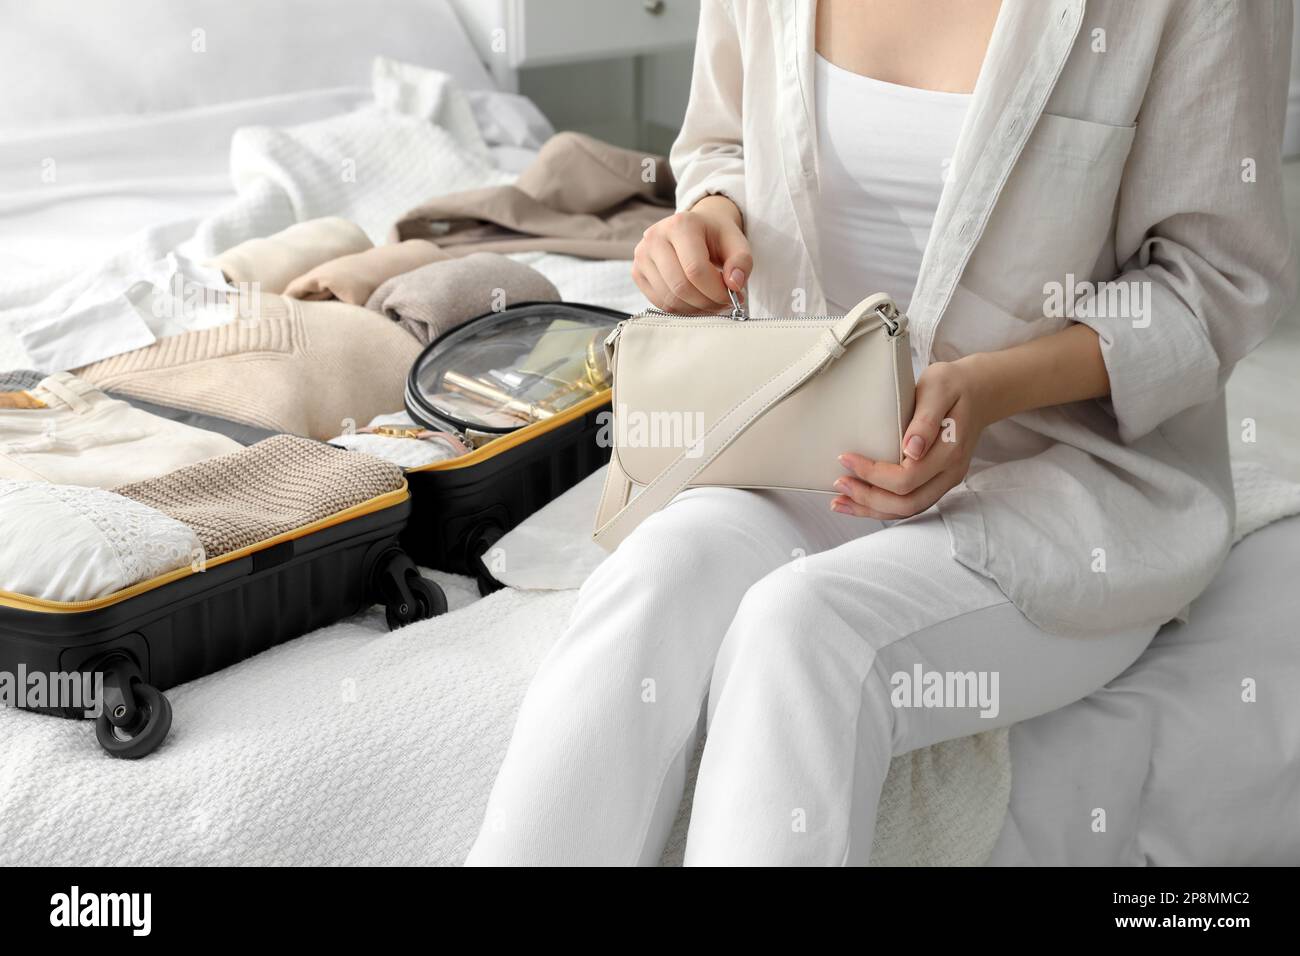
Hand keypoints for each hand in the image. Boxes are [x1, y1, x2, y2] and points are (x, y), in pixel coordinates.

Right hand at [632, 195, 751, 313]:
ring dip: (696, 309)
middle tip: (723, 303)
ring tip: (711, 301)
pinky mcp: (637, 272)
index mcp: (680, 224)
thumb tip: (734, 285)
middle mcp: (655, 237)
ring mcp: (642, 256)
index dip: (716, 291)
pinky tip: (696, 301)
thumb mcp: (736, 242)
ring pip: (669, 299)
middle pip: (680, 287)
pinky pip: (660, 303)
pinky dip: (682, 309)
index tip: (733, 297)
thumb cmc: (715, 235)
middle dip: (707, 302)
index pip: (695, 270)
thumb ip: (741, 261)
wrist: (694, 228)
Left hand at [831, 360, 986, 519]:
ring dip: (871, 509)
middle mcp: (949, 473)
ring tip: (840, 501)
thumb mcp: (939, 388)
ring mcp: (944, 480)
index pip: (906, 477)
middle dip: (868, 497)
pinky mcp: (936, 481)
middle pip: (906, 502)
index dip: (872, 474)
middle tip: (839, 482)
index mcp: (949, 451)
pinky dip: (882, 507)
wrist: (978, 391)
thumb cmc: (953, 385)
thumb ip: (926, 420)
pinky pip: (910, 503)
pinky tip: (860, 502)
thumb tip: (912, 450)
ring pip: (907, 510)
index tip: (845, 458)